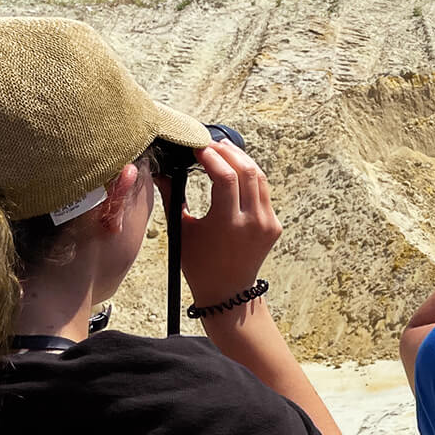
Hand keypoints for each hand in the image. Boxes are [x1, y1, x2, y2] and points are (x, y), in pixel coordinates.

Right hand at [173, 141, 281, 305]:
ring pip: (259, 178)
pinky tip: (236, 168)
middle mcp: (252, 222)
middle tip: (210, 143)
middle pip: (246, 172)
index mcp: (227, 224)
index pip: (225, 178)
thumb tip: (160, 170)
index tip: (196, 147)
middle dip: (227, 152)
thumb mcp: (182, 231)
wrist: (228, 291)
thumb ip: (173, 197)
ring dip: (241, 160)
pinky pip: (264, 192)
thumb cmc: (198, 263)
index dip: (211, 157)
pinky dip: (250, 176)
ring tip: (223, 149)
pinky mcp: (274, 225)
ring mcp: (267, 223)